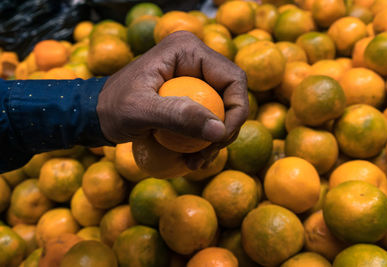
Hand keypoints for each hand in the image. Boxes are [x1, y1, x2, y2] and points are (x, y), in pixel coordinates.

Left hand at [97, 31, 248, 169]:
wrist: (97, 112)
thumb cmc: (112, 107)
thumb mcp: (141, 111)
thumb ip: (178, 117)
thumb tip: (220, 130)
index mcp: (187, 49)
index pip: (233, 78)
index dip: (237, 111)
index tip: (221, 140)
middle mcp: (196, 58)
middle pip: (232, 95)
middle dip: (226, 130)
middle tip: (207, 155)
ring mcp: (194, 76)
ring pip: (224, 109)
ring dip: (216, 139)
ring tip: (196, 162)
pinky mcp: (191, 93)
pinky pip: (210, 117)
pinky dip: (205, 140)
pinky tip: (192, 159)